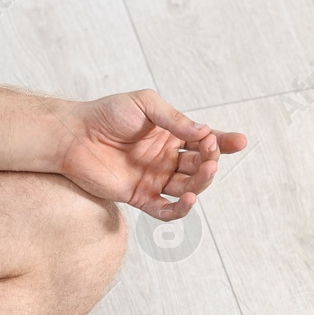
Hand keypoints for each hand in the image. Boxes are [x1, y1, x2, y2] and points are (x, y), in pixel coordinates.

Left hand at [56, 90, 246, 220]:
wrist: (74, 135)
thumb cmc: (107, 114)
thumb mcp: (145, 104)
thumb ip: (173, 119)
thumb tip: (203, 132)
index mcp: (171, 135)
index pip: (205, 141)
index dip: (223, 143)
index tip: (239, 141)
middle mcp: (166, 159)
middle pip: (200, 165)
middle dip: (211, 160)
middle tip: (211, 151)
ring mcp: (154, 179)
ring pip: (188, 187)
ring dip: (201, 182)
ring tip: (206, 171)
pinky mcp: (139, 197)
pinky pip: (165, 210)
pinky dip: (179, 209)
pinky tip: (189, 200)